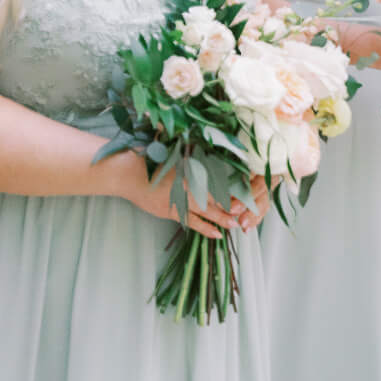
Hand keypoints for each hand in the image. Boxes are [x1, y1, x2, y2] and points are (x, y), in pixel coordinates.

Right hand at [118, 161, 262, 237]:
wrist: (130, 173)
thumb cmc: (153, 159)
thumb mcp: (178, 153)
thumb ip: (196, 154)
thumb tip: (213, 147)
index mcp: (194, 168)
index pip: (221, 178)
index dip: (236, 185)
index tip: (250, 188)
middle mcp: (190, 184)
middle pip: (217, 196)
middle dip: (234, 204)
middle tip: (249, 210)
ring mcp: (181, 199)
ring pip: (208, 211)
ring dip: (223, 218)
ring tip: (237, 224)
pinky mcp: (172, 211)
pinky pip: (192, 222)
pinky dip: (205, 228)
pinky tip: (217, 234)